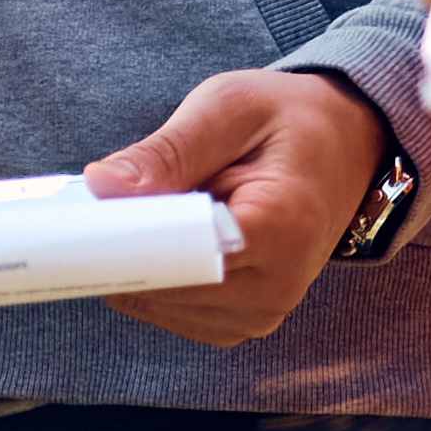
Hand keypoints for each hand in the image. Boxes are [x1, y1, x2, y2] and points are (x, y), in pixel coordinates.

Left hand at [86, 71, 383, 346]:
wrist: (345, 150)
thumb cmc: (288, 123)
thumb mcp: (229, 107)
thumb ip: (166, 151)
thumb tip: (100, 186)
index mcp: (282, 227)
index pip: (183, 255)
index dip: (126, 237)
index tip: (85, 214)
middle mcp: (276, 286)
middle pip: (163, 286)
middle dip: (121, 245)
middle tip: (104, 199)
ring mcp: (259, 314)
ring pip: (155, 303)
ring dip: (135, 259)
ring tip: (151, 210)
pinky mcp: (240, 323)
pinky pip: (166, 310)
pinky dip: (150, 274)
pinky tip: (162, 237)